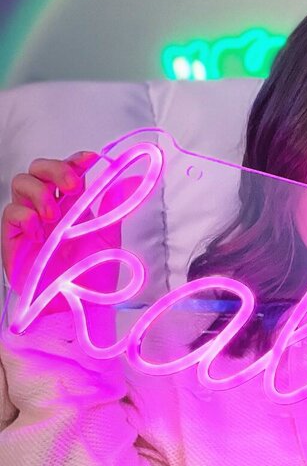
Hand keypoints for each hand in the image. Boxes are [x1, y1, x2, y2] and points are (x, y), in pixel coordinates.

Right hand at [1, 151, 114, 314]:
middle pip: (39, 169)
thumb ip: (115, 207)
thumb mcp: (108, 237)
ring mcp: (30, 220)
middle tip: (72, 186)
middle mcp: (48, 207)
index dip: (76, 160)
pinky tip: (39, 232)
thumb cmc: (90, 274)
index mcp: (72, 205)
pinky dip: (25, 216)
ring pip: (22, 183)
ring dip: (39, 192)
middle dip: (55, 169)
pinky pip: (10, 212)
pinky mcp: (13, 238)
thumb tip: (135, 180)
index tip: (92, 159)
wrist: (76, 306)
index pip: (68, 171)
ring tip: (54, 216)